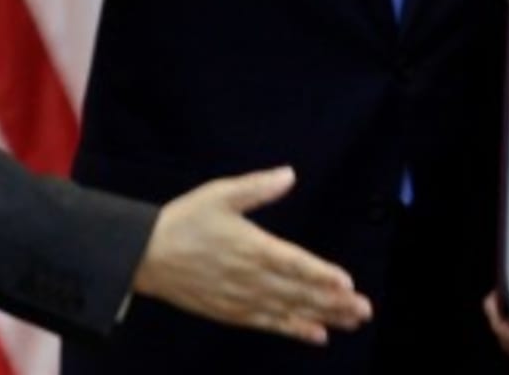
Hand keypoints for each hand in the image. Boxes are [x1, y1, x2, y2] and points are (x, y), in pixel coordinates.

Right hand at [133, 166, 371, 345]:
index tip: (346, 282)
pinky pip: (267, 323)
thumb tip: (289, 174)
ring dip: (321, 316)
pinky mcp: (230, 312)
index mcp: (250, 246)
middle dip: (333, 301)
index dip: (320, 274)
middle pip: (298, 291)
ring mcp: (240, 298)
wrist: (144, 256)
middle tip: (364, 309)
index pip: (293, 262)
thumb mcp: (219, 194)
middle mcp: (249, 277)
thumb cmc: (184, 220)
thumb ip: (257, 187)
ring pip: (288, 310)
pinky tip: (316, 335)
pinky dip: (293, 329)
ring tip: (351, 321)